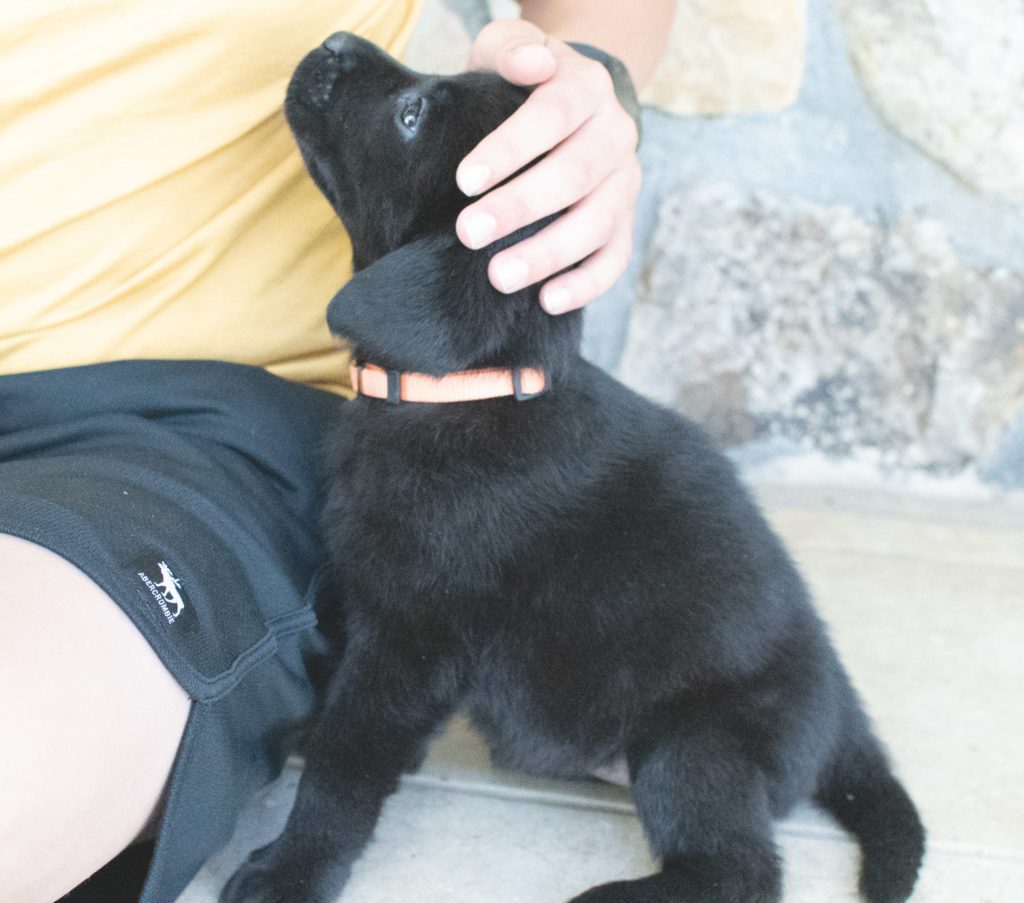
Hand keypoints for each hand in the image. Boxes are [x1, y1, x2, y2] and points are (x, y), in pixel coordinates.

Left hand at [457, 20, 641, 314]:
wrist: (572, 106)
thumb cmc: (524, 83)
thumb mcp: (511, 48)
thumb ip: (512, 48)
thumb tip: (529, 64)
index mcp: (587, 88)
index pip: (552, 116)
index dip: (510, 149)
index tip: (465, 180)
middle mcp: (615, 136)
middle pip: (574, 176)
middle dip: (520, 208)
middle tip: (470, 233)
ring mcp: (624, 185)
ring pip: (597, 224)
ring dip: (548, 254)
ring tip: (499, 277)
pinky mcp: (623, 224)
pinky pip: (614, 260)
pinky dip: (585, 284)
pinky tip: (547, 301)